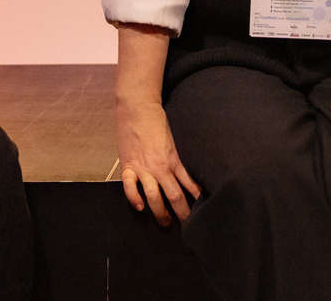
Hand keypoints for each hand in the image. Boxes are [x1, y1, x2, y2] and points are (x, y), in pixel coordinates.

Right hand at [117, 98, 201, 225]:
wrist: (138, 108)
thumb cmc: (158, 121)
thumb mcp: (174, 140)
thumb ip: (179, 157)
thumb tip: (188, 172)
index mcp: (174, 160)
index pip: (189, 186)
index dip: (195, 200)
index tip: (202, 210)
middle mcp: (160, 167)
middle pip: (174, 196)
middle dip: (181, 212)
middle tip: (187, 224)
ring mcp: (142, 168)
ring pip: (153, 196)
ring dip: (159, 212)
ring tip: (166, 221)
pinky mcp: (128, 165)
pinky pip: (129, 187)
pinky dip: (133, 198)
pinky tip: (139, 207)